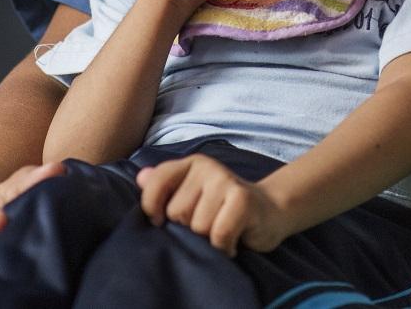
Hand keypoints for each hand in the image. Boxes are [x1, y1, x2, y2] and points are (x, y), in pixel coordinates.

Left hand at [137, 155, 288, 255]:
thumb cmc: (223, 208)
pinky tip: (233, 239)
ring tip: (221, 229)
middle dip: (189, 227)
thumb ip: (165, 186)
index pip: (157, 181)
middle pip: (177, 212)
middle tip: (209, 222)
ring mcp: (226, 180)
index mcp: (192, 164)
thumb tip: (140, 177)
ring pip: (197, 226)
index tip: (161, 221)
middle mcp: (208, 166)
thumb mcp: (193, 196)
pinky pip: (218, 235)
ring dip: (208, 238)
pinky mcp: (242, 198)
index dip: (152, 207)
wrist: (270, 210)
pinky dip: (224, 246)